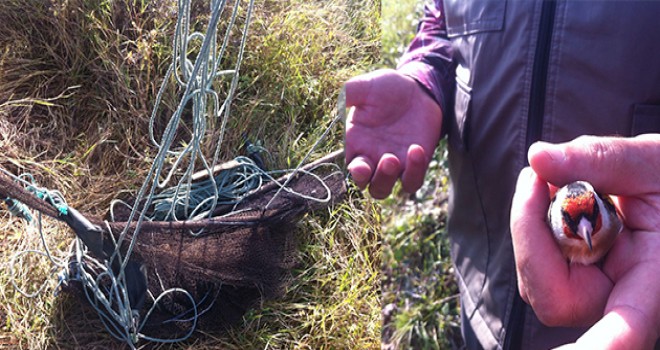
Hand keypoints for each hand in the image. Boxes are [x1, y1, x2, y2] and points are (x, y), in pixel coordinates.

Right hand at [344, 69, 441, 198]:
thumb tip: (337, 100)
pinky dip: (415, 172)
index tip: (361, 166)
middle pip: (368, 186)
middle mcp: (372, 159)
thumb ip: (350, 92)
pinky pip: (412, 181)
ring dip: (389, 180)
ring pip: (385, 189)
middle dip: (376, 179)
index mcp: (356, 145)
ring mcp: (395, 164)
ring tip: (396, 158)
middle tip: (388, 159)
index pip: (350, 170)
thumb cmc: (388, 88)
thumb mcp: (367, 86)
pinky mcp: (415, 164)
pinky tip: (417, 149)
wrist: (418, 90)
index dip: (355, 174)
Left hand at [511, 134, 659, 348]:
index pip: (624, 329)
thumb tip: (538, 158)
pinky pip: (538, 262)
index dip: (601, 346)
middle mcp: (620, 298)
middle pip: (552, 296)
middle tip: (540, 179)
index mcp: (654, 282)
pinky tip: (551, 193)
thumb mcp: (651, 163)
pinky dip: (535, 224)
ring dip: (533, 223)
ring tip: (559, 181)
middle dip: (532, 233)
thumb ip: (601, 160)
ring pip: (538, 277)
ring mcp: (594, 292)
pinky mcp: (574, 278)